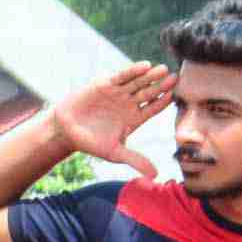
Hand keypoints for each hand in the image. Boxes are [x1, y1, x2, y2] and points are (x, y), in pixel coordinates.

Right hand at [51, 61, 175, 162]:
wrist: (66, 131)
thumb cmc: (91, 143)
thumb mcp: (115, 153)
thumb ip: (135, 160)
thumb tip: (155, 175)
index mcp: (134, 118)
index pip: (153, 108)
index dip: (163, 102)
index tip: (174, 96)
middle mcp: (129, 103)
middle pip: (149, 93)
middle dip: (161, 86)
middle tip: (174, 78)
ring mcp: (119, 93)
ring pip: (138, 82)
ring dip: (150, 76)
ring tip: (162, 70)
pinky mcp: (106, 84)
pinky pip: (122, 76)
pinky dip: (133, 71)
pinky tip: (145, 66)